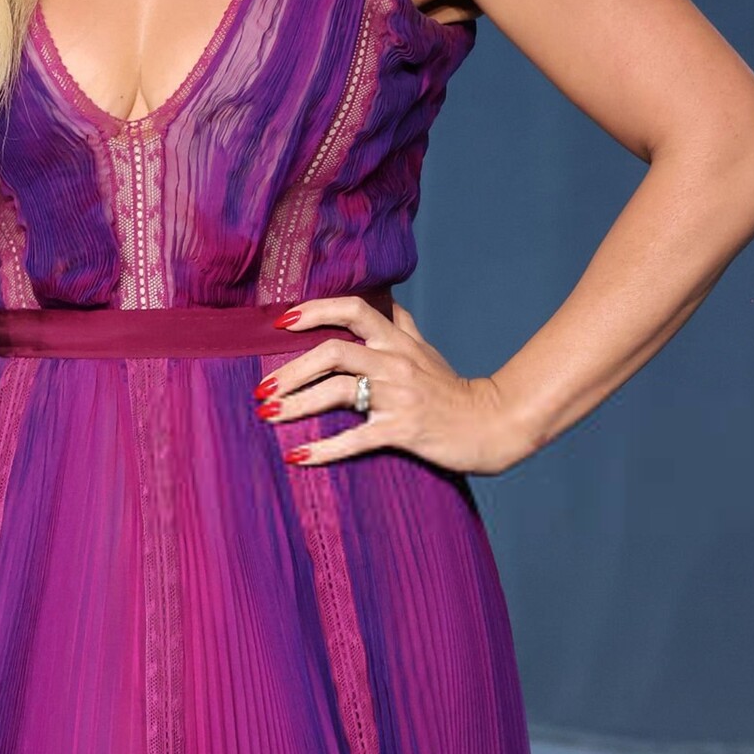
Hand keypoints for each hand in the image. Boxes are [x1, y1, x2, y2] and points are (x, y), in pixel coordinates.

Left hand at [256, 293, 530, 476]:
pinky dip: (323, 449)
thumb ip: (402, 324)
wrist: (492, 425)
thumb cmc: (454, 390)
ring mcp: (399, 396)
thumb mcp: (427, 351)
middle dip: (291, 369)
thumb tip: (384, 297)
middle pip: (333, 351)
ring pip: (337, 391)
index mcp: (398, 341)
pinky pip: (355, 438)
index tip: (281, 321)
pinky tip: (297, 456)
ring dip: (296, 404)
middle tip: (262, 387)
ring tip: (269, 415)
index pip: (353, 310)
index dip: (315, 310)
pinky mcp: (402, 430)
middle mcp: (396, 362)